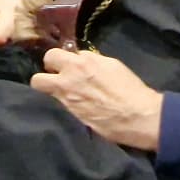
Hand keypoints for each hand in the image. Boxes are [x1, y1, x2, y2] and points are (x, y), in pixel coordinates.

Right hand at [28, 47, 162, 151]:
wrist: (142, 116)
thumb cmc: (110, 125)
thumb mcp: (79, 116)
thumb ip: (66, 99)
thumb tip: (61, 94)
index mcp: (64, 87)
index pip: (37, 79)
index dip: (43, 85)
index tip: (49, 89)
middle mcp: (74, 69)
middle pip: (51, 55)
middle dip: (54, 65)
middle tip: (63, 75)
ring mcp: (92, 61)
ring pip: (73, 53)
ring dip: (75, 62)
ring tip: (85, 74)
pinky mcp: (108, 59)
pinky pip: (93, 56)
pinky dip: (93, 64)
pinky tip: (102, 76)